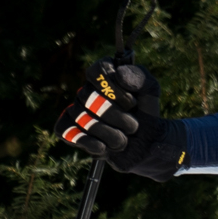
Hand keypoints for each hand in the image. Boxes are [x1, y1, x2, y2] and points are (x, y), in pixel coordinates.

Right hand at [57, 60, 186, 180]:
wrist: (145, 145)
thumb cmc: (146, 114)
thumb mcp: (150, 91)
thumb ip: (139, 77)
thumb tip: (119, 72)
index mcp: (104, 75)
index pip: (97, 71)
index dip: (114, 88)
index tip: (132, 103)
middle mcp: (87, 91)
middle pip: (91, 98)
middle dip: (117, 117)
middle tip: (133, 126)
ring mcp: (77, 111)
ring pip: (84, 120)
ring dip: (111, 134)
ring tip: (124, 139)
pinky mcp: (71, 131)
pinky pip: (67, 133)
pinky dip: (89, 142)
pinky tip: (103, 147)